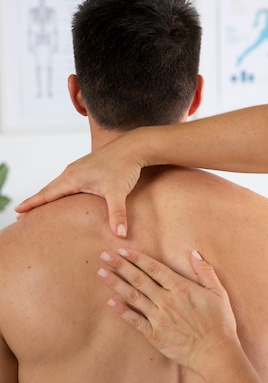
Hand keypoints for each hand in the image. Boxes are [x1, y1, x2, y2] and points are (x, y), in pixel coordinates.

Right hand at [15, 134, 142, 237]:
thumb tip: (121, 235)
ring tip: (37, 208)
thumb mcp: (118, 192)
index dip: (32, 204)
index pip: (47, 194)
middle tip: (21, 215)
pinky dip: (60, 190)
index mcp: (73, 177)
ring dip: (47, 195)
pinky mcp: (88, 167)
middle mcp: (72, 171)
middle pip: (49, 189)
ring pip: (59, 184)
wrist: (134, 147)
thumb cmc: (125, 167)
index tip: (17, 212)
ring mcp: (79, 168)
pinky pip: (68, 181)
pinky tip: (62, 196)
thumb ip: (117, 214)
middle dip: (36, 202)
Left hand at [98, 248, 238, 373]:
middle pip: (139, 279)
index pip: (154, 269)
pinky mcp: (155, 335)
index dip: (137, 258)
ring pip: (133, 297)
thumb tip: (193, 253)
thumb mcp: (218, 293)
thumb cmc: (219, 323)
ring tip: (101, 274)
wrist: (216, 353)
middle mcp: (166, 301)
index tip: (123, 250)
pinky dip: (121, 311)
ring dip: (116, 284)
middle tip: (104, 256)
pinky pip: (135, 321)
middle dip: (120, 266)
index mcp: (181, 288)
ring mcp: (159, 318)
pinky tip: (110, 302)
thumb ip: (205, 271)